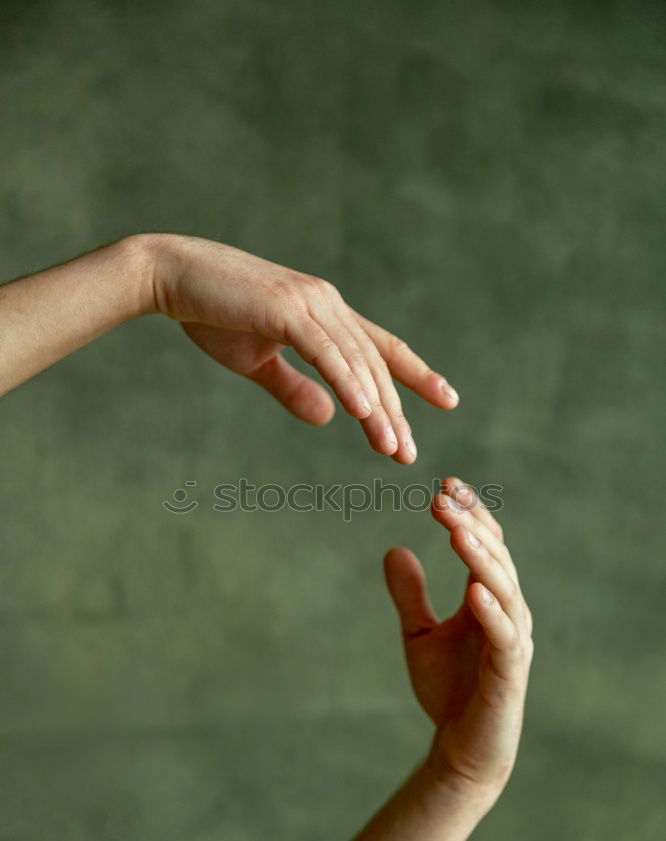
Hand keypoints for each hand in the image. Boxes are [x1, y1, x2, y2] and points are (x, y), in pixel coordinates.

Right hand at [147, 234, 458, 463]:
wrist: (169, 276)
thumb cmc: (211, 315)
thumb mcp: (258, 362)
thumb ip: (294, 389)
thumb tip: (329, 417)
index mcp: (326, 314)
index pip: (381, 348)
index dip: (416, 374)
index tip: (447, 399)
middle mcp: (328, 304)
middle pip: (374, 364)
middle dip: (395, 412)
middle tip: (409, 454)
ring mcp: (310, 303)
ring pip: (356, 363)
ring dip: (376, 409)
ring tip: (391, 448)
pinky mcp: (286, 309)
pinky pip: (326, 352)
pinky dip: (347, 382)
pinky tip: (363, 413)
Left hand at [384, 477, 532, 803]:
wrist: (461, 749)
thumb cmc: (448, 690)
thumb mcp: (418, 634)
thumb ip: (410, 595)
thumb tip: (393, 549)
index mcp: (488, 599)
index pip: (485, 546)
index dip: (469, 515)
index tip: (444, 485)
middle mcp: (508, 613)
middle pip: (496, 558)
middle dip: (472, 526)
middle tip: (444, 498)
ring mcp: (513, 641)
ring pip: (505, 590)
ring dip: (482, 560)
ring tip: (458, 532)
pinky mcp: (510, 673)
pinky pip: (505, 637)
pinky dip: (492, 611)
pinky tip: (474, 590)